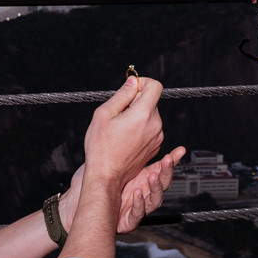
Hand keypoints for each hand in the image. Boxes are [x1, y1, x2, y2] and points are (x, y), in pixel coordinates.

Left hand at [61, 145, 185, 233]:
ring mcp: (137, 207)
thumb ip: (125, 141)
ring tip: (152, 176)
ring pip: (154, 201)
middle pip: (162, 184)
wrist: (86, 203)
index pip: (160, 168)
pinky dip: (139, 204)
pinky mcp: (128, 221)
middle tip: (168, 160)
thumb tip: (131, 120)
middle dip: (167, 172)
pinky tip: (135, 194)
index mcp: (141, 178)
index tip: (180, 150)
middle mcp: (143, 192)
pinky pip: (137, 214)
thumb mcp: (113, 158)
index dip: (171, 160)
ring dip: (155, 188)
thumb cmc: (99, 181)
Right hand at [82, 74, 164, 188]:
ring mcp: (156, 138)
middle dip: (136, 101)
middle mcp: (155, 125)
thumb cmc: (101, 147)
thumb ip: (122, 94)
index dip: (143, 83)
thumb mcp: (104, 114)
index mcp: (143, 114)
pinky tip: (125, 137)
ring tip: (120, 128)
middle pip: (151, 101)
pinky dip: (140, 128)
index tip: (131, 88)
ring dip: (137, 116)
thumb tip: (133, 81)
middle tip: (118, 113)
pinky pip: (150, 128)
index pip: (155, 86)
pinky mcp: (154, 147)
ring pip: (150, 115)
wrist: (106, 175)